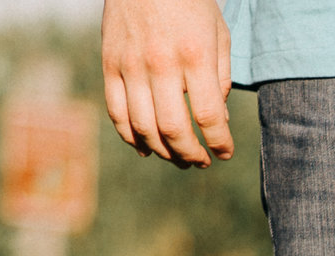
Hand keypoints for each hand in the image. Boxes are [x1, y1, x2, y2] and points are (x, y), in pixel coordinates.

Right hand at [101, 0, 235, 167]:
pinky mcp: (109, 64)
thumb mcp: (218, 33)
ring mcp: (131, 65)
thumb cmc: (189, 2)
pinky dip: (130, 137)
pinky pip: (117, 112)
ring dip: (163, 151)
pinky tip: (146, 148)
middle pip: (174, 130)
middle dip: (191, 155)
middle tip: (201, 161)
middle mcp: (161, 64)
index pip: (208, 117)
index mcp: (194, 56)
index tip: (225, 153)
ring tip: (177, 157)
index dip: (220, 143)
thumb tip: (218, 120)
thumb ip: (220, 78)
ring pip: (143, 127)